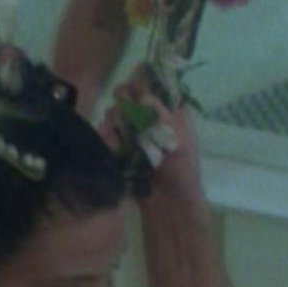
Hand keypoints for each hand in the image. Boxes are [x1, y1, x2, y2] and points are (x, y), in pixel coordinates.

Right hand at [99, 67, 199, 192]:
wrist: (168, 206)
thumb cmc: (182, 172)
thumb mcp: (179, 140)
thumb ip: (161, 116)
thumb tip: (141, 94)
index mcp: (169, 111)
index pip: (151, 83)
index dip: (139, 80)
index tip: (132, 87)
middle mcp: (148, 118)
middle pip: (127, 95)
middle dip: (123, 102)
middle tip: (124, 115)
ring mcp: (132, 133)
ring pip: (113, 114)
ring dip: (115, 123)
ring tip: (121, 139)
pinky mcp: (118, 148)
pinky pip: (105, 134)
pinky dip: (107, 138)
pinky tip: (114, 148)